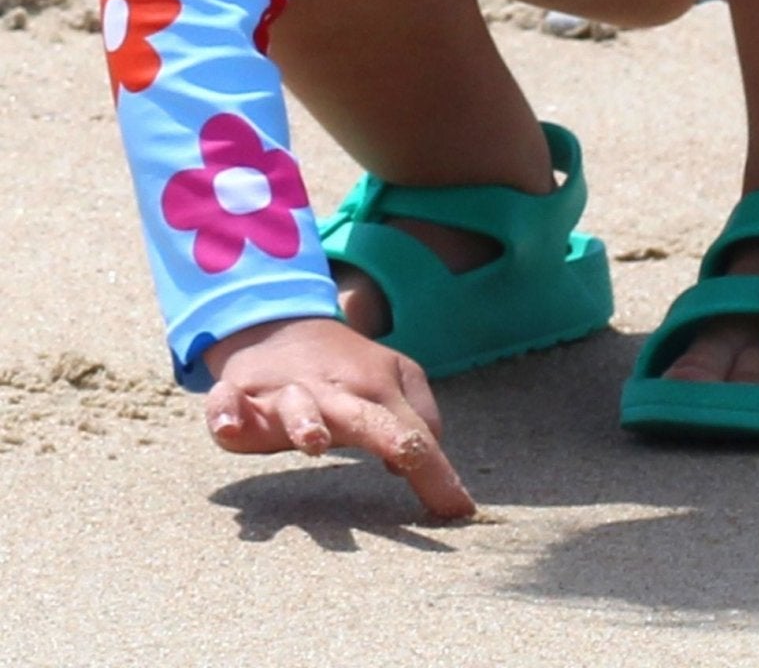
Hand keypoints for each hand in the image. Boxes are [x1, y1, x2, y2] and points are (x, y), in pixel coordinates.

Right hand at [204, 315, 474, 518]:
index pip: (412, 435)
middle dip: (385, 434)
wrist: (279, 322)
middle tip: (407, 456)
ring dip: (307, 422)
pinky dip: (225, 411)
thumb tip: (413, 466)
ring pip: (296, 406)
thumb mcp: (393, 381)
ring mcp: (284, 392)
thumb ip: (419, 419)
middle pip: (363, 415)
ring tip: (314, 442)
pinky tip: (227, 425)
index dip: (435, 473)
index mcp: (373, 392)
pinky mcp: (239, 394)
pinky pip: (226, 403)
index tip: (458, 511)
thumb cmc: (344, 372)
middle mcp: (332, 393)